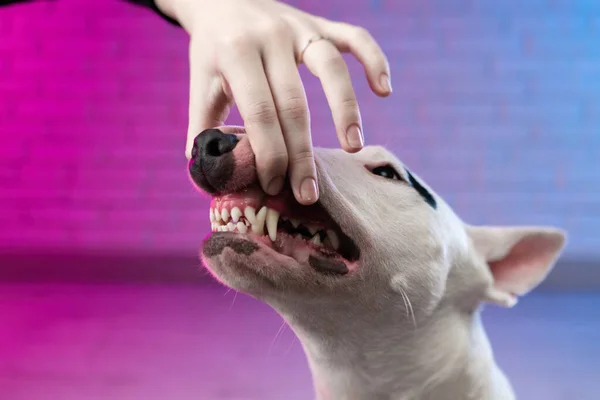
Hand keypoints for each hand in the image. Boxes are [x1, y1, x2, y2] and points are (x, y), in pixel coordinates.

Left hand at [157, 0, 391, 204]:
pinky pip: (354, 37)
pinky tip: (384, 90)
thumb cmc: (213, 51)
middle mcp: (271, 36)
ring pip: (332, 68)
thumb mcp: (201, 84)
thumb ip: (202, 128)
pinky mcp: (319, 23)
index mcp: (236, 53)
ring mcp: (299, 26)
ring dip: (345, 109)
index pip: (260, 112)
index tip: (274, 186)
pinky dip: (374, 60)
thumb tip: (208, 174)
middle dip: (302, 153)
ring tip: (351, 147)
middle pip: (294, 102)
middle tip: (308, 192)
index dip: (269, 153)